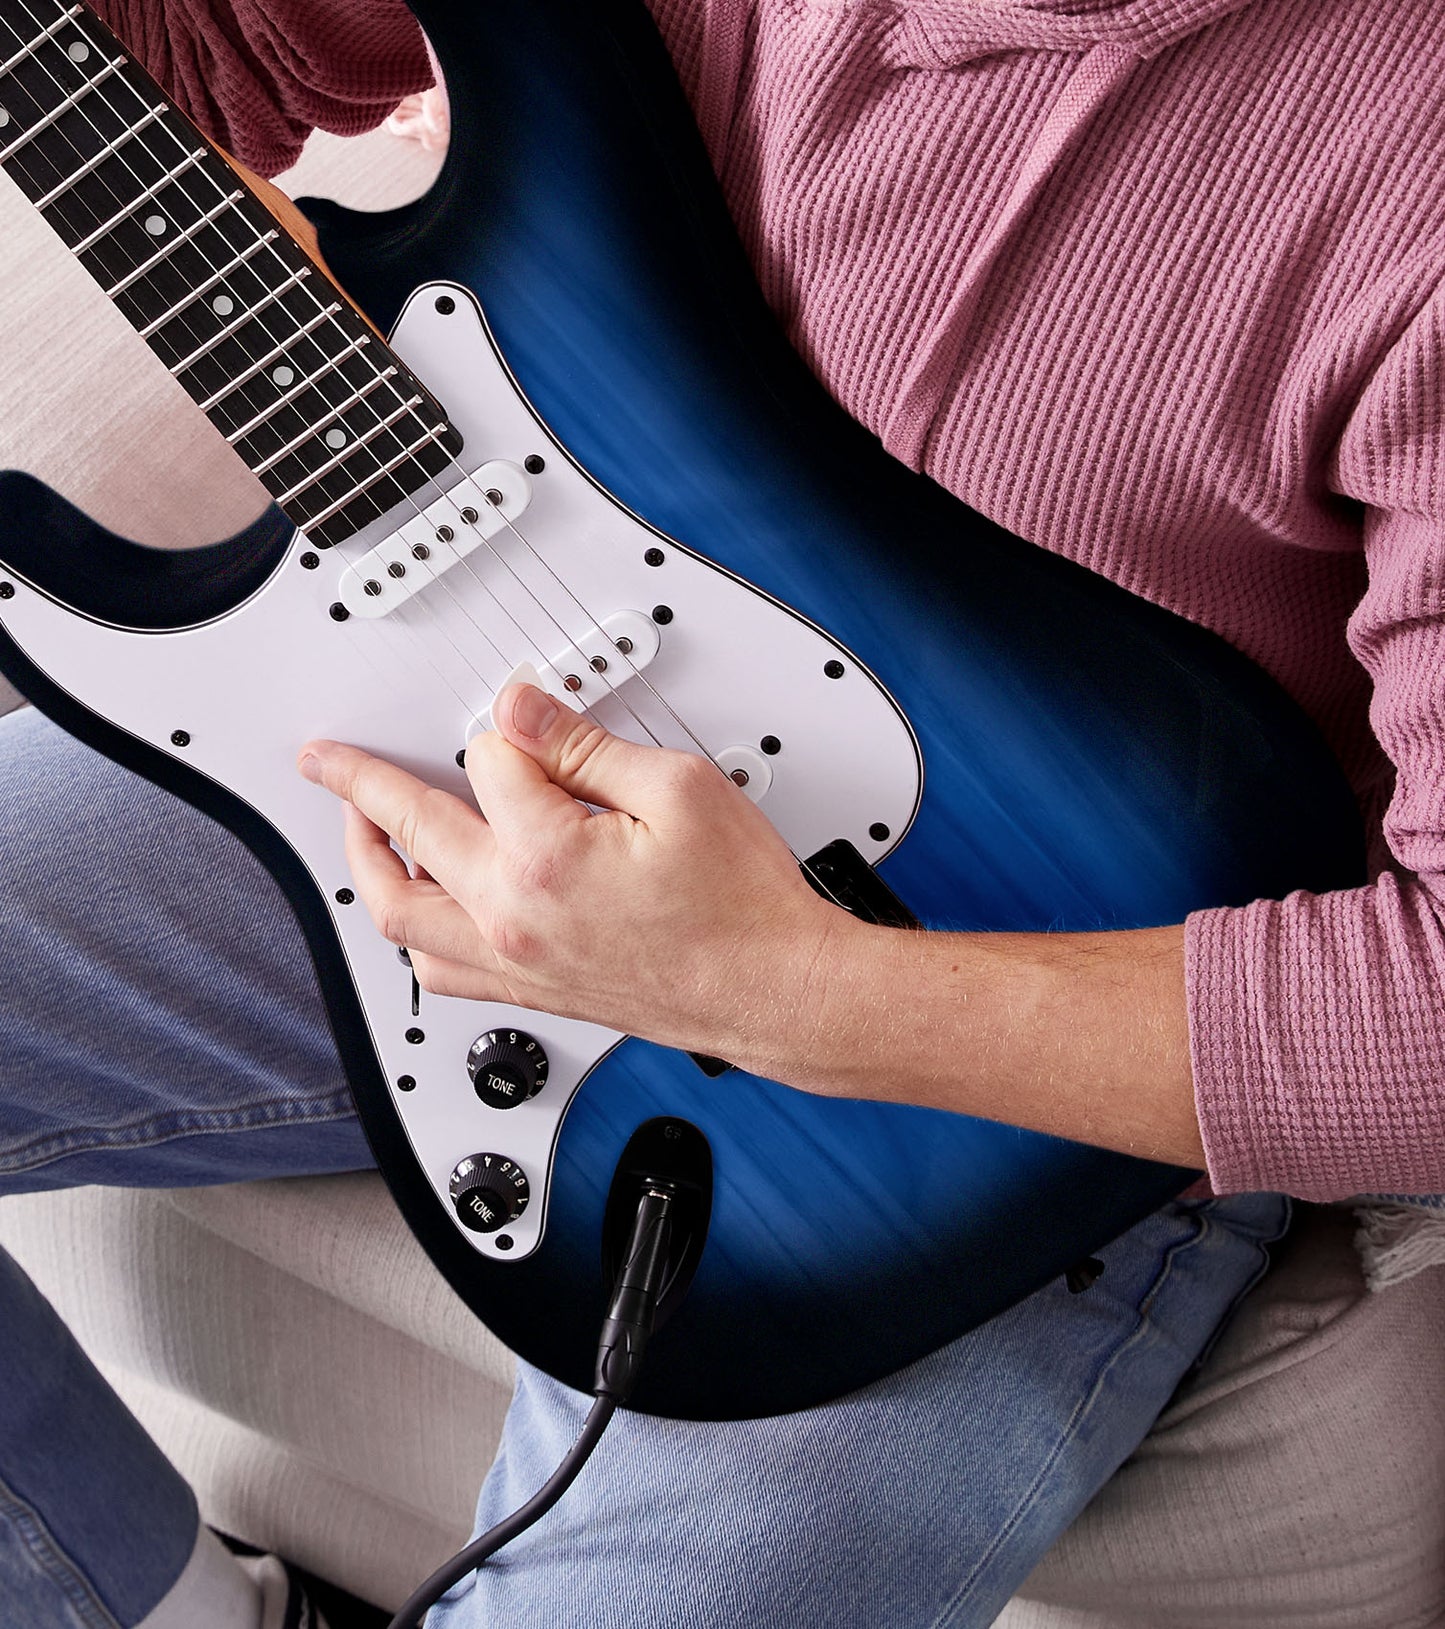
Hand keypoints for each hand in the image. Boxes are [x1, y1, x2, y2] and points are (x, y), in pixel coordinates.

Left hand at [298, 683, 847, 1067]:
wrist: (774, 989)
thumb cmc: (742, 905)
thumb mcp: (678, 790)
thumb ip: (585, 745)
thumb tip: (521, 709)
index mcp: (547, 856)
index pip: (491, 761)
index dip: (516, 730)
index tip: (530, 720)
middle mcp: (514, 917)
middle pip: (408, 833)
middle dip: (360, 785)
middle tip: (328, 761)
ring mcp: (516, 963)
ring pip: (399, 915)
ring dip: (366, 865)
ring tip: (359, 827)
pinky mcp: (531, 993)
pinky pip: (436, 972)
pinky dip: (409, 934)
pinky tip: (418, 909)